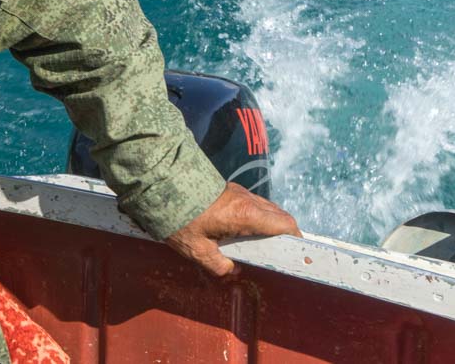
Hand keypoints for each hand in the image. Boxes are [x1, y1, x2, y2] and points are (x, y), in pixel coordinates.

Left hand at [164, 182, 300, 275]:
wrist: (159, 182)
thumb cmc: (179, 217)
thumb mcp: (197, 249)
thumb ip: (218, 265)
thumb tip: (232, 271)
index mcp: (246, 214)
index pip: (285, 224)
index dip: (295, 239)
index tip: (295, 253)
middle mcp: (247, 200)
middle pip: (279, 215)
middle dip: (284, 233)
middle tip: (277, 252)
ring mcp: (238, 191)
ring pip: (266, 207)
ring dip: (269, 223)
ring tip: (258, 243)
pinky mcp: (228, 188)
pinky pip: (252, 202)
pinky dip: (256, 215)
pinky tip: (241, 229)